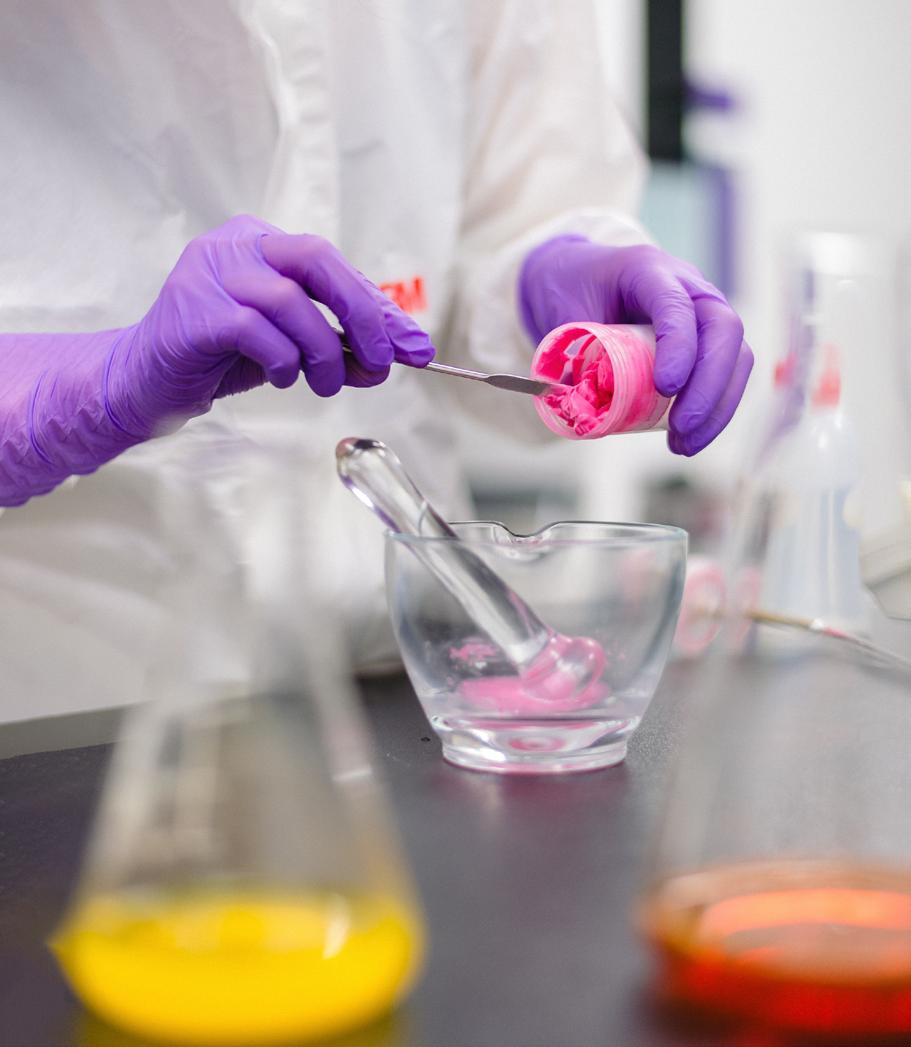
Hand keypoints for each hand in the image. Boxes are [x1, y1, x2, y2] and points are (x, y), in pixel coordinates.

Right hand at [109, 214, 434, 434]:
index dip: (380, 309)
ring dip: (322, 352)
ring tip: (324, 385)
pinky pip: (258, 331)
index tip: (416, 347)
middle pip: (318, 259)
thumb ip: (337, 346)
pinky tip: (281, 378)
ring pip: (291, 302)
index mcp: (262, 242)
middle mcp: (236, 245)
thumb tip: (392, 358)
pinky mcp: (195, 310)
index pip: (335, 266)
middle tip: (383, 362)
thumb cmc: (220, 359)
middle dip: (363, 314)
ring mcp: (211, 272)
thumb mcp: (290, 349)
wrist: (147, 382)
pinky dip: (284, 361)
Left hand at [518, 235, 752, 453]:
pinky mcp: (707, 342)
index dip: (679, 347)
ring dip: (716, 407)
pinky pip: (727, 375)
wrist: (576, 278)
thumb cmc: (569, 294)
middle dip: (709, 385)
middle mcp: (687, 286)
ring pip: (736, 355)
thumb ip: (567, 360)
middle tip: (682, 426)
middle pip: (723, 328)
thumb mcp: (559, 320)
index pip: (676, 305)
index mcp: (647, 271)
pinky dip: (713, 411)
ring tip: (684, 444)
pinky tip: (687, 440)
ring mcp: (703, 312)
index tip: (666, 387)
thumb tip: (578, 410)